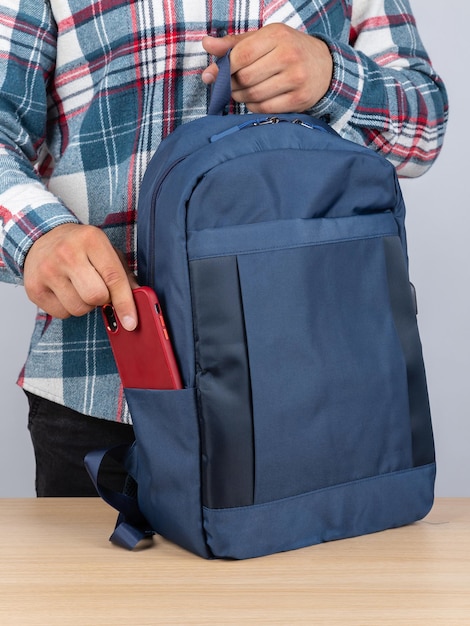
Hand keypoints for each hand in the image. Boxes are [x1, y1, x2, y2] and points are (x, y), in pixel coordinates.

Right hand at [23, 223, 138, 329]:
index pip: (113, 277)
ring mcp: (47, 270)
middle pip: (95, 296)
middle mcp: (66, 253)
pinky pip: (62, 314)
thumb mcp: (107, 251)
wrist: (43, 237)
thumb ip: (125, 275)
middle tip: (99, 290)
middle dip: (103, 300)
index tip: (131, 322)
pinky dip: (69, 308)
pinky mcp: (34, 288)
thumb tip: (140, 300)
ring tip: (80, 288)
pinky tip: (65, 291)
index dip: (125, 303)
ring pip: (79, 309)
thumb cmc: (82, 247)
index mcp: (91, 239)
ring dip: (86, 305)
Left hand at [202, 23, 332, 113]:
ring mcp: (295, 79)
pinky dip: (254, 107)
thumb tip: (206, 45)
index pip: (241, 56)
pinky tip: (255, 100)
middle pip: (245, 78)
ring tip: (241, 92)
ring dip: (241, 97)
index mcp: (277, 35)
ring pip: (254, 95)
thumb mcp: (264, 39)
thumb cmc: (288, 50)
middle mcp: (288, 56)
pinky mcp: (299, 99)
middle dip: (231, 85)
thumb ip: (234, 44)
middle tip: (229, 86)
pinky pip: (265, 108)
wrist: (324, 65)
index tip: (213, 75)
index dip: (223, 69)